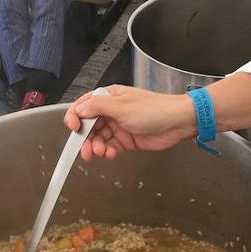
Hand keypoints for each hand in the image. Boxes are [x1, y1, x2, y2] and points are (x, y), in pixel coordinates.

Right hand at [64, 85, 196, 161]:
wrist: (177, 123)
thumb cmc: (154, 109)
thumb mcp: (122, 106)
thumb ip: (98, 108)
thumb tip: (79, 109)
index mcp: (109, 97)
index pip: (83, 106)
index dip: (75, 117)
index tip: (73, 128)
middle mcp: (111, 111)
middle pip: (89, 125)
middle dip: (85, 138)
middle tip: (85, 150)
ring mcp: (118, 125)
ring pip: (98, 138)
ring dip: (96, 147)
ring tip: (101, 153)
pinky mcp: (126, 140)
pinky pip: (109, 147)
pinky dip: (107, 152)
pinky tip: (110, 154)